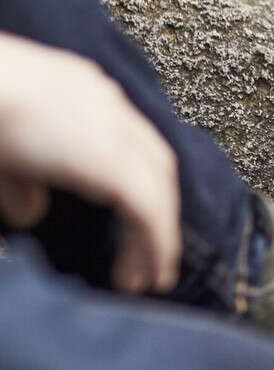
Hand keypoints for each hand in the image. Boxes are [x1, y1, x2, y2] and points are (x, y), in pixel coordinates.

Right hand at [0, 32, 180, 292]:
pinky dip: (156, 241)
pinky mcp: (112, 161)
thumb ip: (18, 182)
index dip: (134, 177)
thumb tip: (32, 214)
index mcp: (79, 92)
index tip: (131, 216)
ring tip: (153, 277)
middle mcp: (105, 104)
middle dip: (156, 206)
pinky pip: (149, 208)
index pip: (124, 137)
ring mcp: (113, 128)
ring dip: (159, 234)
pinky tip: (150, 273)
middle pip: (153, 161)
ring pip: (157, 186)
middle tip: (151, 252)